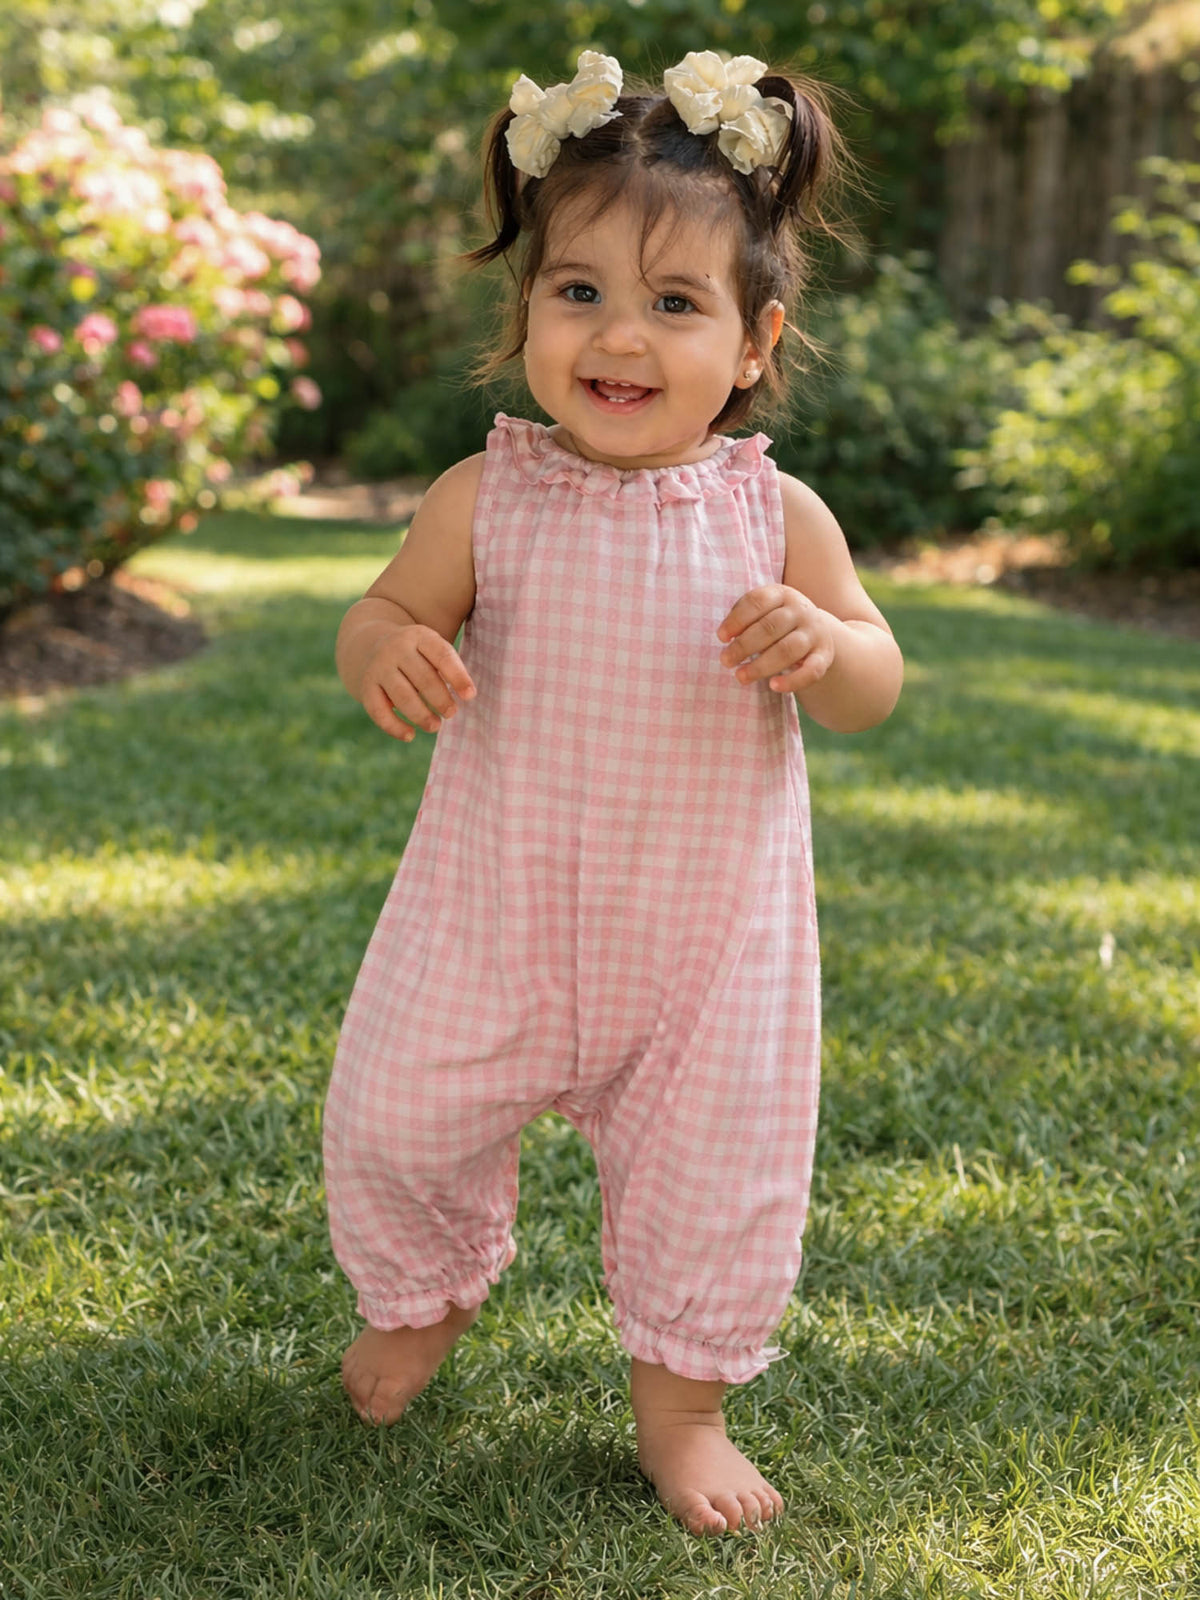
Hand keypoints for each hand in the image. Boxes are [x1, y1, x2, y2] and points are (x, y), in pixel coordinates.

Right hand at [360, 624, 475, 741]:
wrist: (372, 644)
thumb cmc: (417, 654)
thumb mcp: (431, 649)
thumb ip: (449, 667)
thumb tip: (467, 695)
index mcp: (419, 636)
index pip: (442, 655)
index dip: (458, 676)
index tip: (470, 696)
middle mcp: (396, 649)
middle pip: (423, 678)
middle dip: (440, 699)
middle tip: (451, 713)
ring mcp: (379, 668)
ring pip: (402, 696)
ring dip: (421, 715)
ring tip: (435, 726)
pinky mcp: (367, 687)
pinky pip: (379, 711)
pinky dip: (394, 727)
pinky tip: (410, 736)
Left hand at [716, 584, 834, 693]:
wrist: (815, 631)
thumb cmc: (776, 622)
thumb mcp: (762, 612)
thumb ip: (743, 618)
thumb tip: (725, 636)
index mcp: (781, 594)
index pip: (757, 602)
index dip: (737, 619)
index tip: (721, 637)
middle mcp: (801, 610)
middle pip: (770, 627)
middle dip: (744, 645)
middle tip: (726, 661)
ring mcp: (815, 632)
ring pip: (787, 649)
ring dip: (761, 665)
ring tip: (741, 677)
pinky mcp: (824, 655)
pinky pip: (811, 671)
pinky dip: (792, 681)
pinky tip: (773, 686)